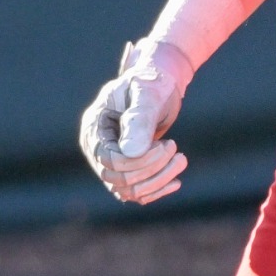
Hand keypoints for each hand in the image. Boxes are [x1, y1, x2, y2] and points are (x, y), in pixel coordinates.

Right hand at [79, 39, 192, 204]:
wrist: (159, 83)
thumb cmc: (152, 82)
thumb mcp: (147, 92)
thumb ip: (139, 118)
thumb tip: (131, 153)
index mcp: (94, 128)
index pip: (109, 161)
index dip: (140, 161)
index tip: (168, 144)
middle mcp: (96, 148)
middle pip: (117, 179)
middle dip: (152, 169)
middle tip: (175, 148)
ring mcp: (108, 161)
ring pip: (126, 190)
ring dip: (157, 181)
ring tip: (181, 159)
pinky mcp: (125, 169)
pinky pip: (135, 193)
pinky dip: (156, 190)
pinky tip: (175, 181)